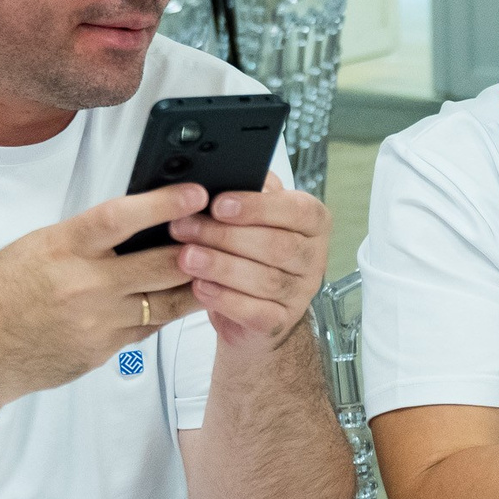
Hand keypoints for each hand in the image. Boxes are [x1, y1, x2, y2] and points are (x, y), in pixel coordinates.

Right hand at [0, 186, 206, 404]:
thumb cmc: (2, 291)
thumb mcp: (37, 247)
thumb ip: (87, 237)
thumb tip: (141, 220)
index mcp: (62, 249)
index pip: (121, 218)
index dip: (164, 204)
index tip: (197, 193)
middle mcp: (83, 285)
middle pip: (161, 264)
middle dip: (199, 248)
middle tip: (224, 233)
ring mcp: (97, 322)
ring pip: (168, 301)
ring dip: (196, 283)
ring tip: (219, 266)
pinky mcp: (104, 351)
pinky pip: (150, 327)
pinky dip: (166, 311)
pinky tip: (178, 298)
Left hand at [166, 174, 330, 353]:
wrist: (252, 310)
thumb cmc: (250, 253)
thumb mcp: (252, 216)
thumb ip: (245, 193)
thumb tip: (215, 176)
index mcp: (312, 223)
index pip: (297, 210)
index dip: (257, 207)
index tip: (218, 204)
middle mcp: (313, 258)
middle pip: (277, 246)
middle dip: (225, 236)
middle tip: (185, 229)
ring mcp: (300, 293)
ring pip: (266, 280)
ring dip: (221, 266)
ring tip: (186, 257)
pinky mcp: (280, 322)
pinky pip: (256, 312)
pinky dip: (225, 299)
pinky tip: (201, 287)